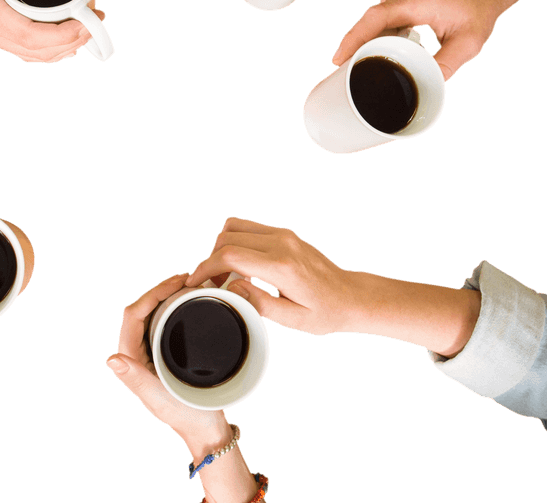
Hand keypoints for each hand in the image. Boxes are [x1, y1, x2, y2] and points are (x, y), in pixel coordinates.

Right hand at [0, 0, 98, 61]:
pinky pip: (26, 53)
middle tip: (97, 18)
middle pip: (43, 52)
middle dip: (76, 40)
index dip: (70, 33)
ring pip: (36, 57)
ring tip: (85, 28)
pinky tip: (61, 36)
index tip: (92, 19)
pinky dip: (49, 50)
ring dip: (65, 48)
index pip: (37, 36)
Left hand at [106, 273, 228, 443]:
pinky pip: (167, 318)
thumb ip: (135, 379)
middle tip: (187, 276)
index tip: (175, 283)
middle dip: (162, 289)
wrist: (204, 425)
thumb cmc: (183, 412)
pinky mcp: (165, 347)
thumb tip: (112, 361)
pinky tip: (193, 297)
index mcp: (131, 357)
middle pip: (144, 307)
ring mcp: (152, 347)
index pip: (133, 315)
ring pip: (155, 311)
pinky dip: (178, 304)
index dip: (152, 294)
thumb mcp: (158, 397)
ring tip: (191, 282)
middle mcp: (138, 349)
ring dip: (170, 294)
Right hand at [187, 217, 352, 335]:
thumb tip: (231, 289)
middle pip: (226, 238)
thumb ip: (259, 304)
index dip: (205, 267)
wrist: (351, 296)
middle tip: (212, 285)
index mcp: (282, 265)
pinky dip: (235, 243)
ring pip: (234, 227)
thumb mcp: (293, 319)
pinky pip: (247, 228)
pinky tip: (241, 266)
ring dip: (221, 249)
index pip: (230, 255)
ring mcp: (283, 234)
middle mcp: (282, 242)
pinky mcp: (284, 233)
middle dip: (210, 260)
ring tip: (226, 275)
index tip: (195, 282)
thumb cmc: (326, 312)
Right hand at [330, 0, 519, 80]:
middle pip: (369, 22)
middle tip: (347, 74)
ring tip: (362, 66)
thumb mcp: (468, 44)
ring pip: (374, 21)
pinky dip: (378, 35)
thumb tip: (426, 86)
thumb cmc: (481, 4)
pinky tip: (380, 52)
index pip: (374, 19)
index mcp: (417, 1)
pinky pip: (382, 18)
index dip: (353, 39)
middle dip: (355, 47)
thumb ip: (445, 66)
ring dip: (368, 43)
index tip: (338, 59)